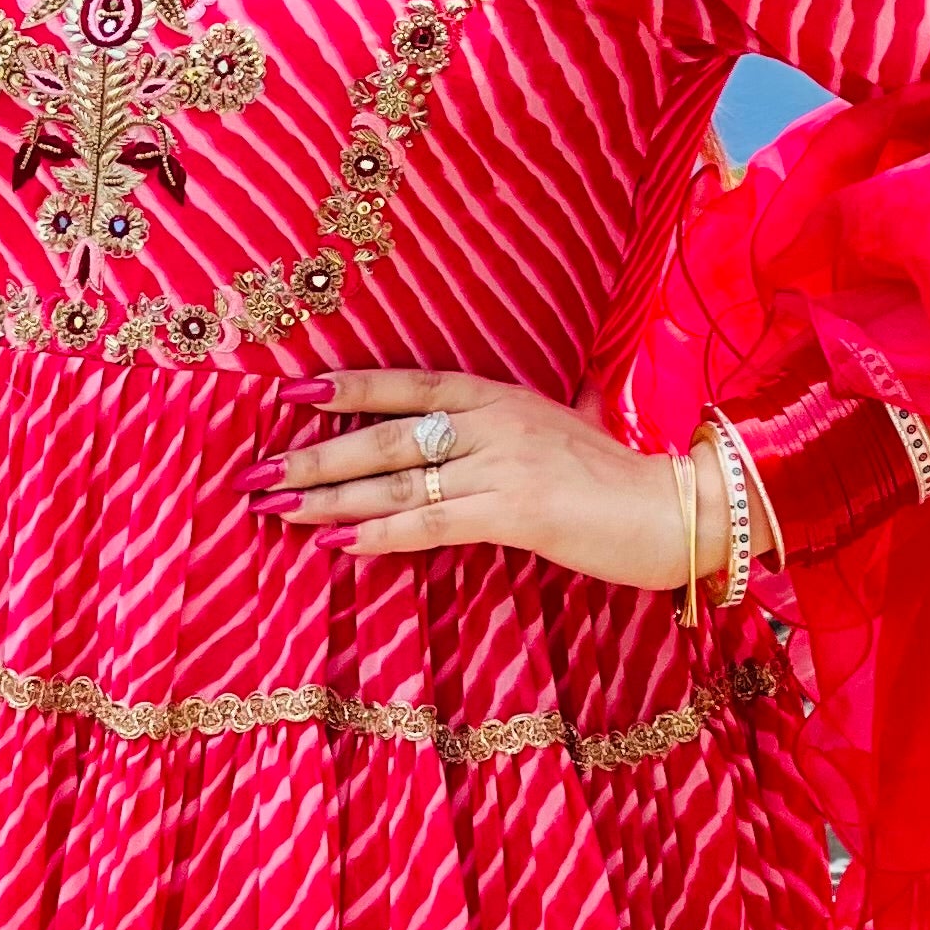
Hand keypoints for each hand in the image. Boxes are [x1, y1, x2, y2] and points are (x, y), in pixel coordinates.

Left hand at [247, 367, 706, 593]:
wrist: (674, 509)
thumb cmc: (619, 475)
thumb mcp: (569, 426)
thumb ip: (543, 413)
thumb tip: (548, 404)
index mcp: (499, 394)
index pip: (406, 385)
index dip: (346, 389)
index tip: (288, 396)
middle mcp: (492, 418)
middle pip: (385, 434)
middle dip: (314, 456)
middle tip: (255, 475)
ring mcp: (503, 461)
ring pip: (399, 477)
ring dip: (330, 497)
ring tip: (276, 511)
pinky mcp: (516, 509)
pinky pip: (434, 520)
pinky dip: (382, 532)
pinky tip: (340, 544)